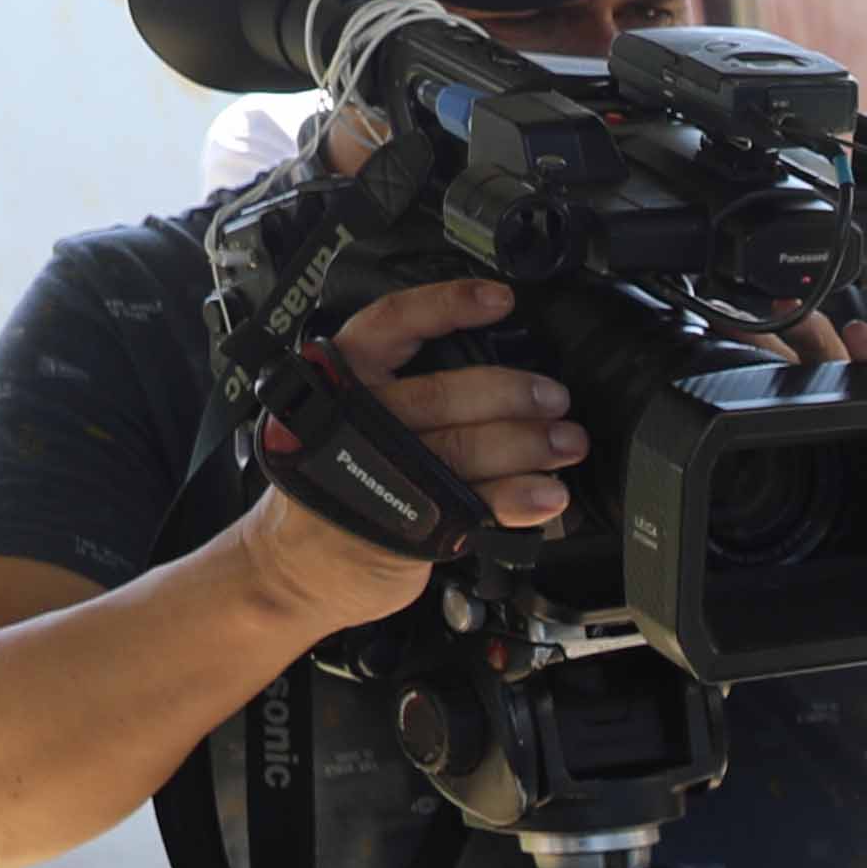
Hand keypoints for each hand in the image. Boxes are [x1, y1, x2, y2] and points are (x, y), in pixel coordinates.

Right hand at [244, 278, 580, 623]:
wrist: (299, 567)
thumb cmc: (340, 483)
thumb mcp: (354, 418)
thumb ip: (410, 392)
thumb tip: (507, 376)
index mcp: (341, 378)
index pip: (392, 324)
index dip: (448, 306)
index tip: (500, 300)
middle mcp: (355, 418)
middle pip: (441, 394)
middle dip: (511, 395)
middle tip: (555, 398)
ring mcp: (379, 474)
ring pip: (461, 449)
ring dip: (527, 444)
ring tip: (567, 442)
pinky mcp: (404, 525)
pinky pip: (472, 505)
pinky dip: (517, 499)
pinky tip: (547, 495)